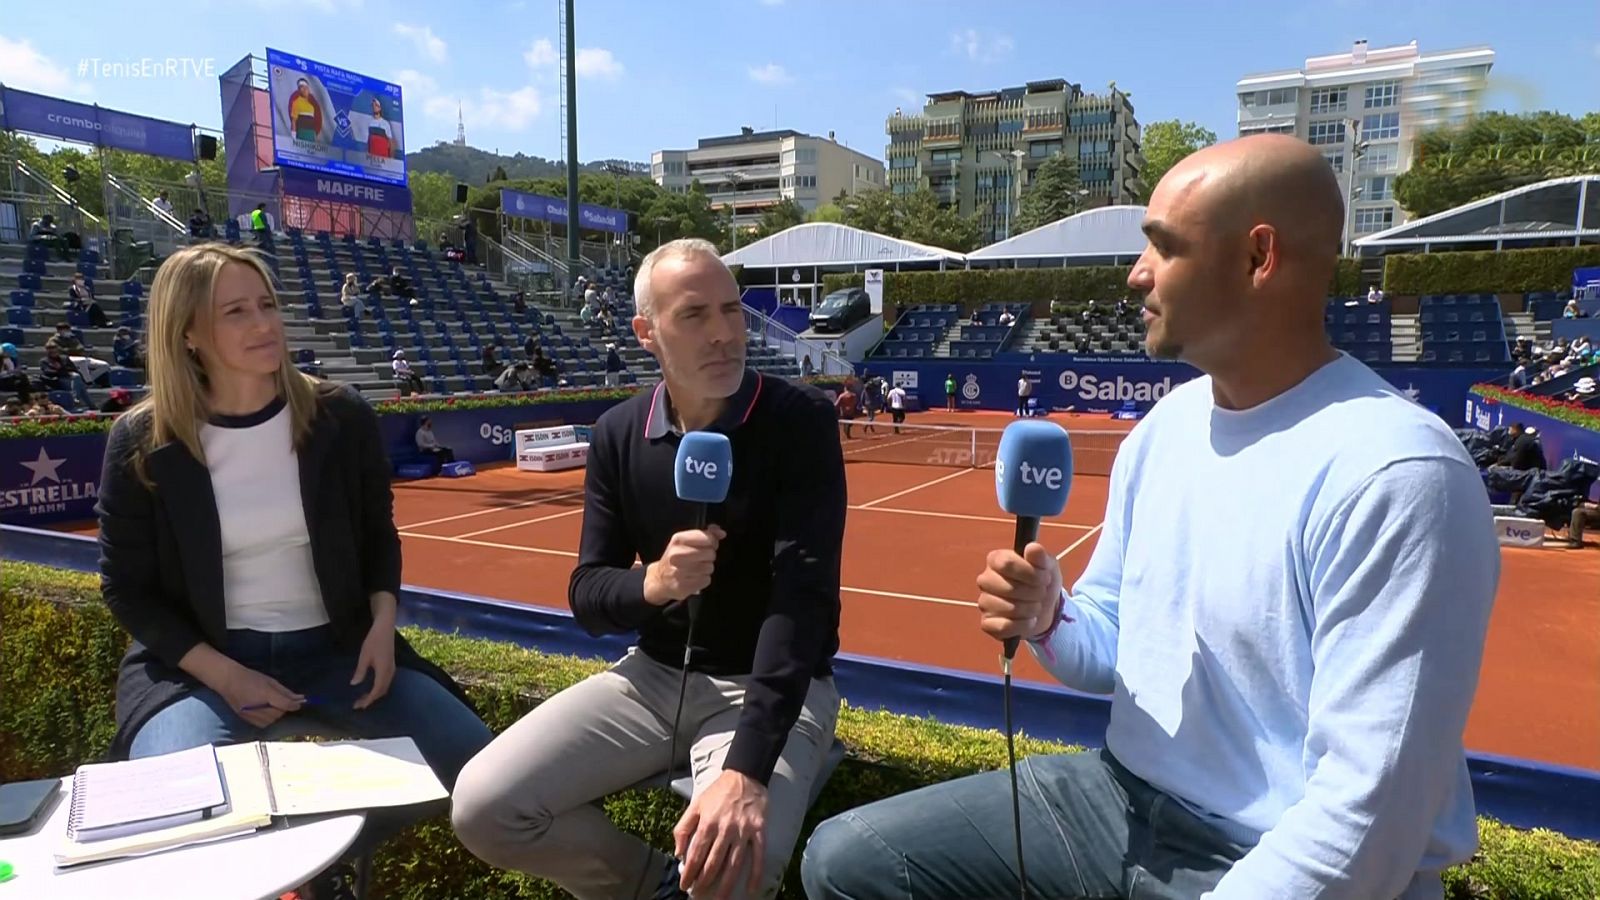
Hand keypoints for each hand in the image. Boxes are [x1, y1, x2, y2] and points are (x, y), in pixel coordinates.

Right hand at [215, 663, 304, 728]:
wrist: (228, 680)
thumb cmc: (250, 677)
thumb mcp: (270, 681)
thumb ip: (285, 692)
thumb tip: (299, 699)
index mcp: (266, 695)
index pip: (285, 705)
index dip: (295, 705)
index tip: (300, 703)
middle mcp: (258, 707)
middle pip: (279, 714)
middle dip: (285, 709)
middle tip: (288, 703)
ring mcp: (251, 715)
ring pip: (272, 721)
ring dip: (277, 715)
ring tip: (276, 707)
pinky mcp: (246, 719)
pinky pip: (263, 724)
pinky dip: (269, 720)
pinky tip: (268, 712)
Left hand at [352, 607, 396, 709]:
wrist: (385, 627)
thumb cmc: (374, 640)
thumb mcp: (364, 656)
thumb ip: (360, 671)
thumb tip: (354, 684)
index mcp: (384, 671)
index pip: (376, 691)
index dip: (368, 700)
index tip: (358, 706)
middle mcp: (390, 672)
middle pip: (382, 691)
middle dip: (371, 699)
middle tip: (358, 704)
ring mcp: (392, 668)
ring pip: (385, 687)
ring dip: (375, 694)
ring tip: (363, 697)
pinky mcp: (391, 665)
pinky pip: (386, 681)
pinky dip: (378, 688)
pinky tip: (371, 687)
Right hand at [643, 525, 726, 605]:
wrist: (660, 578)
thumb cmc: (677, 557)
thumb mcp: (687, 541)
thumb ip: (706, 534)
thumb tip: (721, 533)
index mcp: (678, 540)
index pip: (708, 538)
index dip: (712, 542)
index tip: (707, 545)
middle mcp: (677, 555)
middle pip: (710, 553)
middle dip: (708, 556)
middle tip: (699, 558)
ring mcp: (679, 572)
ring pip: (709, 567)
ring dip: (706, 568)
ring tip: (695, 568)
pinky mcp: (683, 586)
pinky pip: (706, 580)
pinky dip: (703, 579)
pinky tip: (694, 577)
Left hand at [674, 770, 767, 899]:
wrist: (745, 774)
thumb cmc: (719, 791)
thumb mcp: (695, 805)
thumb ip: (683, 828)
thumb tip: (678, 852)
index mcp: (708, 823)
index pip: (696, 855)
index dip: (689, 873)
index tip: (685, 885)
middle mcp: (725, 830)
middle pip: (713, 863)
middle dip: (704, 882)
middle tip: (699, 895)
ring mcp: (743, 832)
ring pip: (733, 864)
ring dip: (725, 885)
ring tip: (719, 899)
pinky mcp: (759, 831)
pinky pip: (758, 856)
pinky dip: (755, 874)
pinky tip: (750, 889)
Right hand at [976, 542, 1067, 643]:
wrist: (1046, 608)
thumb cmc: (1042, 582)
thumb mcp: (1048, 565)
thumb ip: (1041, 556)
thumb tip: (1032, 548)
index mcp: (996, 560)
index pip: (1006, 563)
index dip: (1029, 572)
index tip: (1044, 577)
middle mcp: (985, 580)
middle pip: (1008, 588)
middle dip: (1033, 593)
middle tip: (1042, 593)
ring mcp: (984, 602)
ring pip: (1008, 609)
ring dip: (1030, 610)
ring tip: (1036, 607)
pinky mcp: (987, 623)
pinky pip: (1003, 627)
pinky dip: (1022, 626)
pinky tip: (1028, 621)